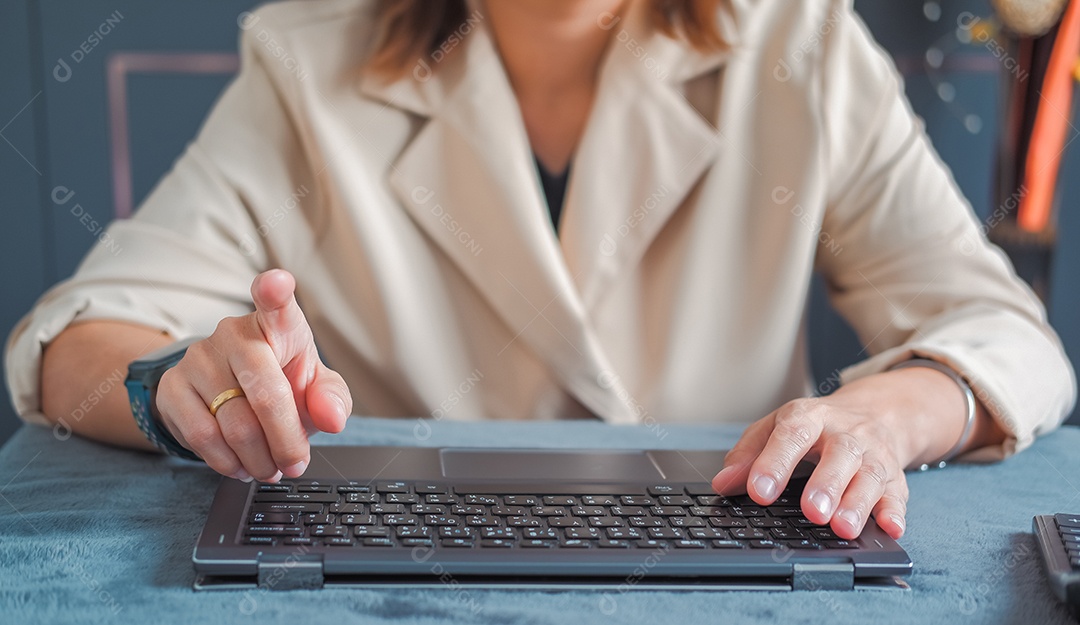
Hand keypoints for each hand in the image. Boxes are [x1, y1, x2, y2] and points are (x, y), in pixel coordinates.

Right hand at [156, 269, 351, 481]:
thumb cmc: (281, 383)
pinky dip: (227, 462)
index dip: (275, 290)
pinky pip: (202, 436)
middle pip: (265, 392)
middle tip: (294, 463)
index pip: (275, 301)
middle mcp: (235, 333)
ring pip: (234, 423)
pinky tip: (240, 466)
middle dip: (286, 440)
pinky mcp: (173, 386)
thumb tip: (331, 418)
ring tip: (270, 468)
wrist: (226, 394)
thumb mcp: (315, 388)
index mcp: (278, 323)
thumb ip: (332, 399)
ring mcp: (199, 357)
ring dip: (259, 459)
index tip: (278, 283)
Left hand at [710, 367, 989, 540]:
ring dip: (858, 503)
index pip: (791, 435)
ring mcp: (874, 455)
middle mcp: (845, 434)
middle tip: (812, 512)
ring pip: (870, 476)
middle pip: (840, 454)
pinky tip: (890, 529)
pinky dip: (895, 513)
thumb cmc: (815, 426)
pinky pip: (898, 495)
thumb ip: (748, 454)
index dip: (774, 463)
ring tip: (842, 528)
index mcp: (809, 418)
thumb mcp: (776, 427)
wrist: (877, 411)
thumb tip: (723, 484)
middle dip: (826, 484)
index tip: (758, 491)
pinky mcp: (895, 477)